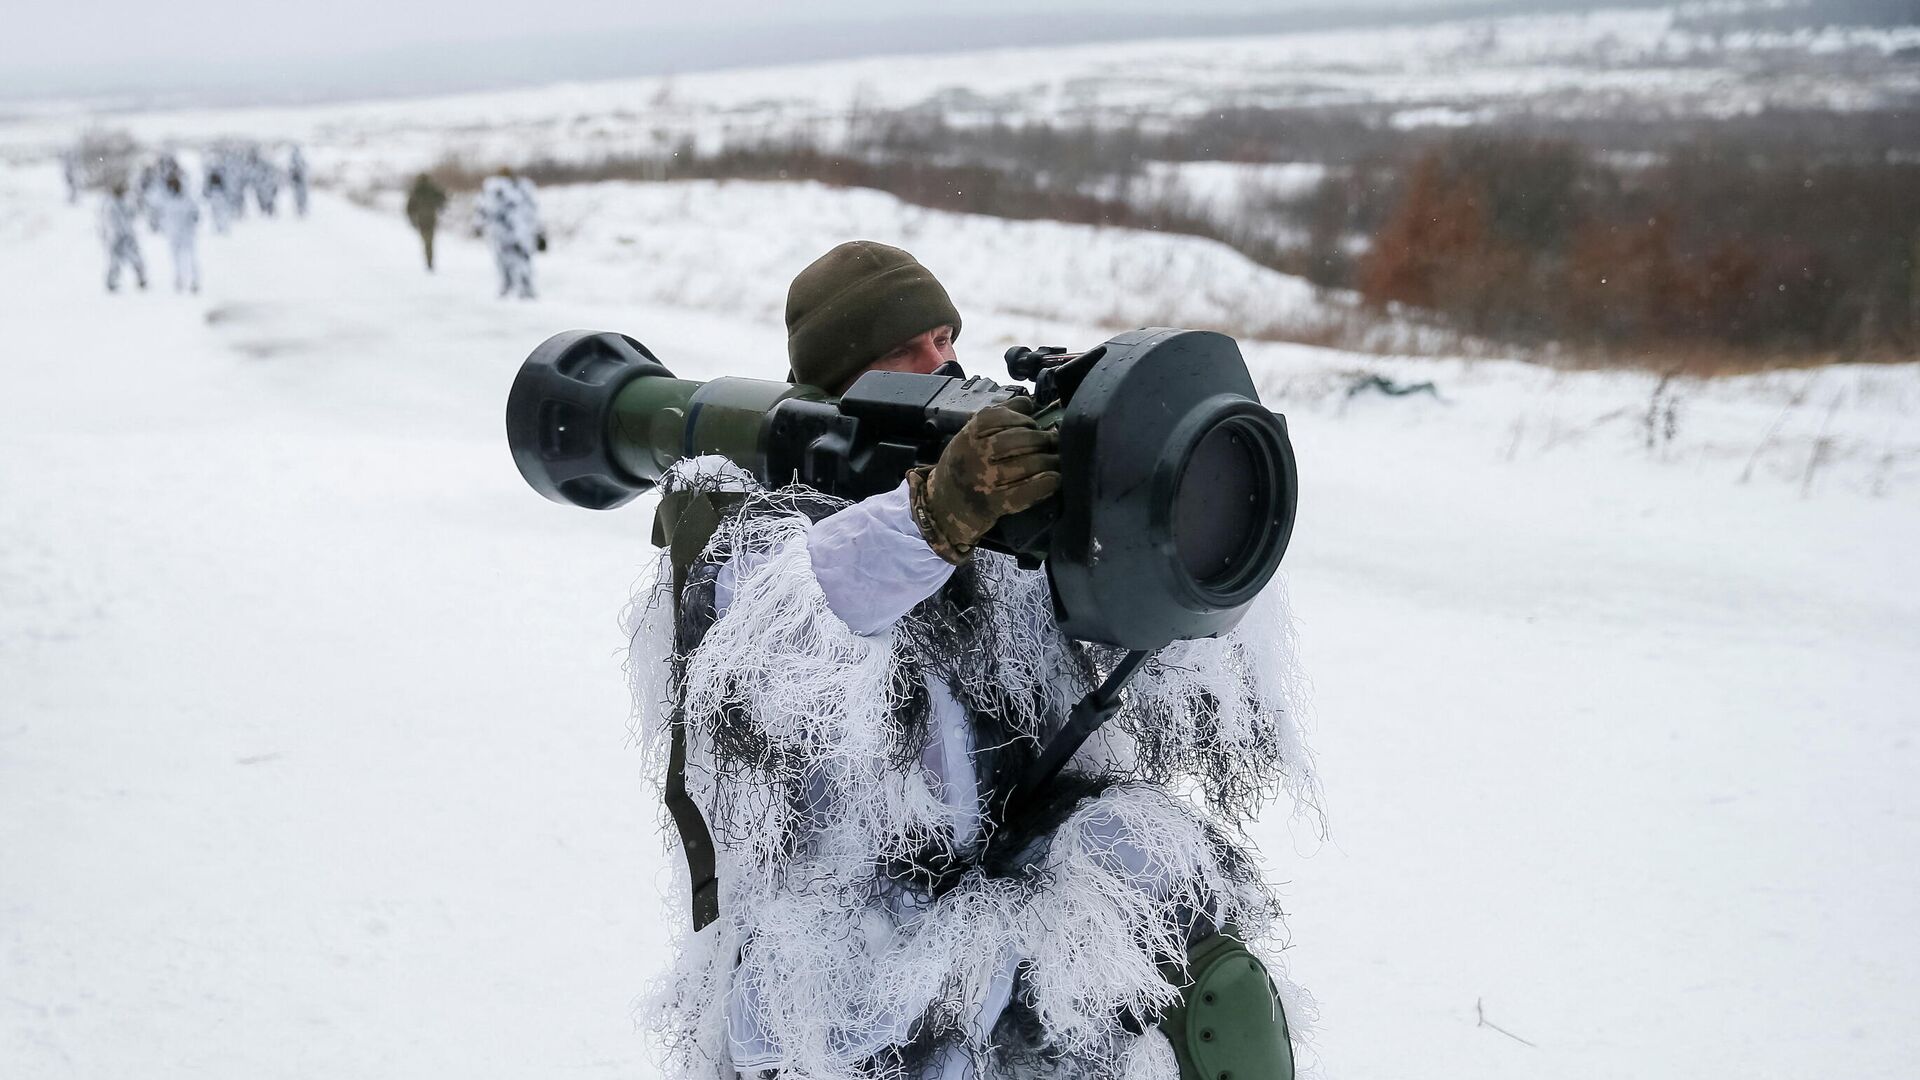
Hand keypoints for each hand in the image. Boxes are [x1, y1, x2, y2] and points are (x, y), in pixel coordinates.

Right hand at [908, 397, 1059, 563]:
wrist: (943, 506)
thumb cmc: (963, 465)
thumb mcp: (969, 437)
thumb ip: (996, 417)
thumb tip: (1029, 402)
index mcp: (967, 436)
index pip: (997, 417)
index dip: (1021, 418)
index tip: (1033, 424)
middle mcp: (973, 457)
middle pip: (1015, 440)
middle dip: (1040, 438)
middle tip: (1053, 441)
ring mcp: (982, 482)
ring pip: (1024, 464)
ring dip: (1048, 460)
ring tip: (1057, 459)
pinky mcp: (993, 505)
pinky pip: (1024, 493)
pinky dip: (1044, 484)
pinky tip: (1055, 479)